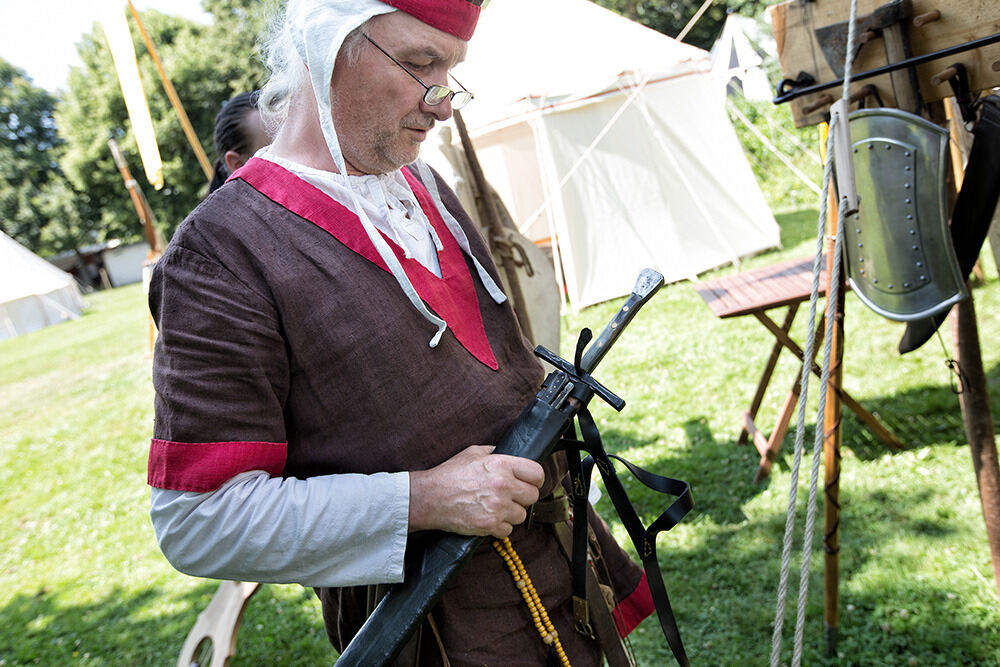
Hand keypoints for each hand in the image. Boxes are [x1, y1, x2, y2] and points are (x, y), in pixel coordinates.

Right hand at [408, 445, 543, 537]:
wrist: (430, 497)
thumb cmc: (450, 474)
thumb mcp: (474, 453)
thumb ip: (496, 452)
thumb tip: (513, 455)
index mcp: (502, 465)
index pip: (537, 474)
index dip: (535, 479)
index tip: (530, 482)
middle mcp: (503, 486)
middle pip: (533, 496)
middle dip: (523, 496)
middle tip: (511, 495)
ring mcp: (497, 508)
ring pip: (522, 515)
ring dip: (512, 513)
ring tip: (497, 507)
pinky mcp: (490, 525)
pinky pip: (508, 530)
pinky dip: (500, 526)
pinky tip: (489, 517)